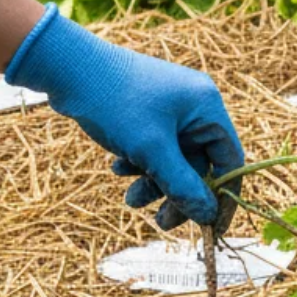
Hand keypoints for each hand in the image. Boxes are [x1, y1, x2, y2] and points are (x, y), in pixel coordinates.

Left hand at [6, 5, 243, 229]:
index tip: (212, 229)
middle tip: (160, 222)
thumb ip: (182, 186)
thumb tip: (208, 216)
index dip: (222, 197)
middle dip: (178, 193)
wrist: (66, 66)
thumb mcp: (151, 150)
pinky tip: (118, 167)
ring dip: (154, 182)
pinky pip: (156, 147)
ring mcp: (171, 108)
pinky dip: (140, 164)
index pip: (230, 161)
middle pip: (199, 164)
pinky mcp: (148, 112)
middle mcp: (195, 106)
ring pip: (174, 159)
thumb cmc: (115, 102)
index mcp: (207, 107)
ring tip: (130, 199)